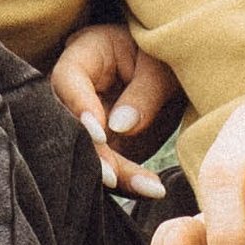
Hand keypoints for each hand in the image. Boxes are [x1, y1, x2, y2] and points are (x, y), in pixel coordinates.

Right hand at [49, 21, 178, 197]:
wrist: (178, 73)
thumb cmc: (166, 57)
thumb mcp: (161, 67)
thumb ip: (144, 93)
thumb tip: (120, 128)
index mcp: (84, 56)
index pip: (67, 80)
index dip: (79, 107)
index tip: (101, 133)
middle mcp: (76, 92)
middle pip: (68, 124)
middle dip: (90, 152)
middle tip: (113, 176)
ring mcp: (87, 123)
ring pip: (86, 153)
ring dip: (112, 175)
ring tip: (146, 187)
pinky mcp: (103, 146)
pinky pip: (107, 167)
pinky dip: (126, 182)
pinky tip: (149, 189)